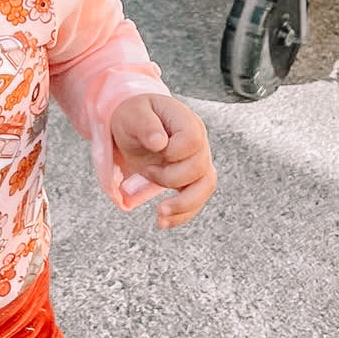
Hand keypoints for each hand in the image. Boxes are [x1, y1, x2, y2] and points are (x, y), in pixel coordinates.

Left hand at [109, 91, 215, 228]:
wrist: (135, 124)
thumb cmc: (135, 115)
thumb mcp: (133, 114)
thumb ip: (146, 125)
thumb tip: (159, 143)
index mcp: (187, 122)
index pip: (193, 141)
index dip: (174, 152)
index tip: (154, 149)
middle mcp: (199, 143)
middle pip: (199, 168)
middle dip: (170, 177)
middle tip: (147, 171)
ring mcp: (198, 162)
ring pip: (205, 188)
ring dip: (183, 206)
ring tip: (160, 216)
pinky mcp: (191, 180)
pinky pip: (195, 201)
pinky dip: (180, 215)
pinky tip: (163, 223)